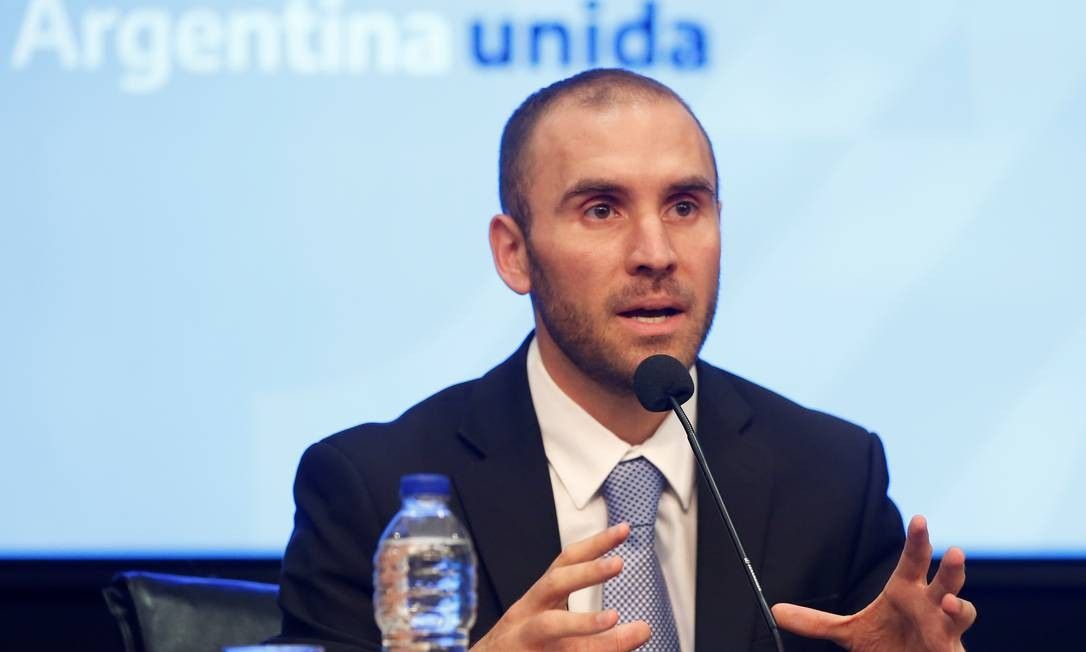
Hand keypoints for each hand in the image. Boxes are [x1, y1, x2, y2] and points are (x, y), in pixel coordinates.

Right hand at [471, 523, 650, 650]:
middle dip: (586, 573)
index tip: (623, 530)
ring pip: (550, 626)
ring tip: (612, 618)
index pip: (566, 563)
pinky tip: (605, 649)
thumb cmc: (524, 647)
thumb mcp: (556, 629)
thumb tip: (644, 629)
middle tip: (618, 564)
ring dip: (583, 622)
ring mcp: (523, 640)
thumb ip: (595, 628)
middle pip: (554, 584)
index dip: (594, 545)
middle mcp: (528, 615)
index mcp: (539, 600)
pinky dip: (583, 648)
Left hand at [772, 515, 975, 650]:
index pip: (914, 560)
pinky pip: (956, 649)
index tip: (919, 519)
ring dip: (959, 606)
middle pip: (946, 580)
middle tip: (955, 551)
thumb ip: (815, 622)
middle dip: (952, 568)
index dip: (918, 540)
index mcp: (906, 591)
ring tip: (949, 603)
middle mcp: (929, 605)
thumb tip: (777, 610)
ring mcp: (943, 630)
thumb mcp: (848, 632)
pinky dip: (954, 647)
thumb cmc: (887, 643)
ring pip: (962, 611)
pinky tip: (948, 647)